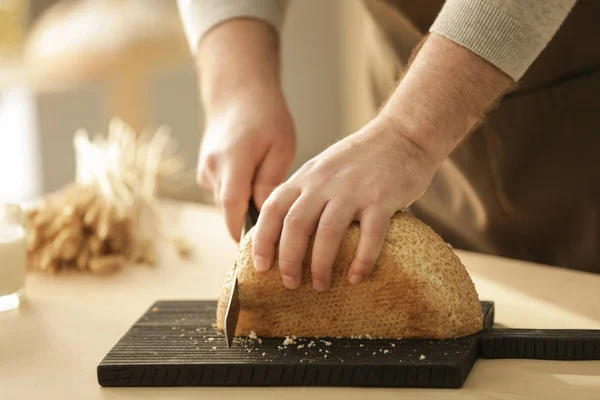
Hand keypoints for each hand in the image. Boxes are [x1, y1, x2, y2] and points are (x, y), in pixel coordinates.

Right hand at [197, 85, 295, 240]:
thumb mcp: (280, 146)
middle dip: (249, 226)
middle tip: (276, 238)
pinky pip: (223, 195)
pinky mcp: (205, 173)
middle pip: (229, 211)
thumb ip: (270, 181)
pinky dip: (238, 198)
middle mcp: (212, 168)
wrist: (236, 94)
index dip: (243, 232)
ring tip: (269, 202)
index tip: (259, 253)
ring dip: (245, 209)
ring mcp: (205, 171)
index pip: (232, 206)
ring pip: (226, 205)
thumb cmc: (266, 116)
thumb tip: (265, 215)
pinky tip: (255, 185)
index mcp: (233, 160)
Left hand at [251, 116, 439, 290]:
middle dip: (289, 260)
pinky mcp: (382, 199)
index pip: (273, 209)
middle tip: (290, 283)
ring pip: (327, 233)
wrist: (402, 135)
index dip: (262, 240)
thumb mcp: (323, 168)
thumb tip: (282, 231)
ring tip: (320, 285)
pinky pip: (370, 236)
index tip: (261, 266)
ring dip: (320, 265)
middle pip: (295, 224)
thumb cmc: (360, 159)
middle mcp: (325, 183)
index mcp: (306, 177)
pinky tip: (356, 278)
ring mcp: (354, 190)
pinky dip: (361, 261)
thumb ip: (304, 193)